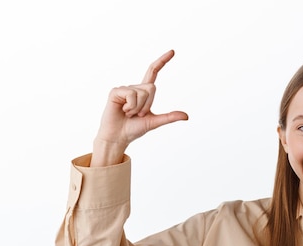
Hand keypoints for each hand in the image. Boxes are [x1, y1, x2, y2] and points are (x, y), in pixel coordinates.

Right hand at [91, 50, 188, 165]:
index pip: (153, 72)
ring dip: (138, 108)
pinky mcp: (116, 92)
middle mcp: (134, 88)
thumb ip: (169, 117)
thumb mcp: (154, 122)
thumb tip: (187, 116)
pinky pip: (131, 94)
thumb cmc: (133, 129)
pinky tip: (123, 110)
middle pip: (152, 88)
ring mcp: (124, 89)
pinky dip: (130, 106)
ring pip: (142, 92)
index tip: (172, 51)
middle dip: (148, 104)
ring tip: (129, 114)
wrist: (118, 137)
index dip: (162, 61)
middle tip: (138, 114)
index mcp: (144, 93)